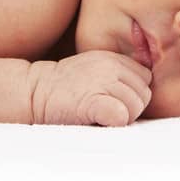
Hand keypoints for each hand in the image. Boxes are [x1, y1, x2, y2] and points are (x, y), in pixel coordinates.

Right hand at [32, 50, 152, 125]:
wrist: (34, 92)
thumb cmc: (64, 87)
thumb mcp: (94, 69)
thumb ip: (117, 74)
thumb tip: (142, 94)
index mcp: (112, 58)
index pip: (145, 78)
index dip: (134, 93)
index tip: (115, 100)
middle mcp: (110, 66)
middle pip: (144, 94)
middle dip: (131, 108)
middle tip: (107, 111)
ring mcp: (102, 83)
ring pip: (135, 107)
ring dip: (122, 118)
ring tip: (100, 116)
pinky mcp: (93, 102)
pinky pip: (122, 115)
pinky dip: (116, 123)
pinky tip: (99, 121)